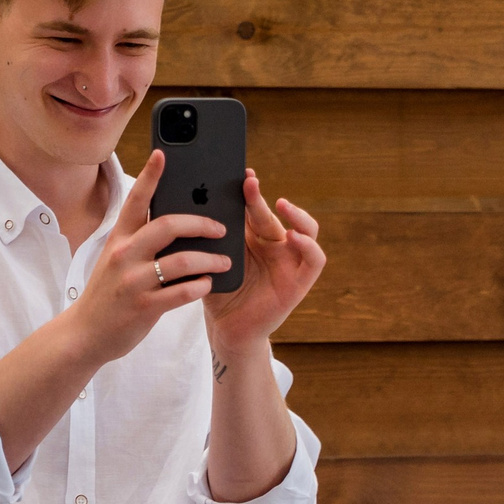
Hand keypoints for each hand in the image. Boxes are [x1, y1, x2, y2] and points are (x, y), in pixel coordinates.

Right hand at [62, 149, 230, 365]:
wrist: (86, 333)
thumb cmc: (109, 292)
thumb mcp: (117, 259)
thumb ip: (140, 240)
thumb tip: (176, 221)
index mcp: (119, 238)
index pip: (136, 201)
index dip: (150, 176)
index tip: (163, 154)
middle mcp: (124, 255)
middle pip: (167, 225)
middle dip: (200, 223)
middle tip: (221, 228)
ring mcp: (133, 281)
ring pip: (181, 261)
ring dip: (209, 260)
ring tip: (225, 261)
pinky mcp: (144, 307)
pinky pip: (181, 293)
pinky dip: (200, 287)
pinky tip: (209, 285)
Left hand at [205, 168, 325, 351]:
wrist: (226, 329)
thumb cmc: (217, 292)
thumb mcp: (209, 259)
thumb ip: (207, 237)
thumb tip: (188, 205)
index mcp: (253, 236)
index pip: (255, 207)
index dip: (250, 190)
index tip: (240, 174)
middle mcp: (275, 245)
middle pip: (274, 214)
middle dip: (261, 197)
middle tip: (248, 183)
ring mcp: (290, 262)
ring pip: (306, 230)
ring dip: (298, 215)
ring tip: (282, 205)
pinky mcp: (300, 282)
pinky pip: (315, 260)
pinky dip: (309, 246)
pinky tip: (295, 237)